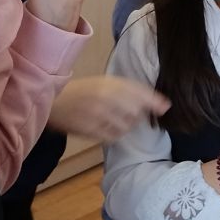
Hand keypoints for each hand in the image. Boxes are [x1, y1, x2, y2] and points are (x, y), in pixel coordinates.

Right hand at [48, 76, 168, 141]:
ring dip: (127, 124)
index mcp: (109, 83)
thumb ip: (129, 90)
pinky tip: (108, 127)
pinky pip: (114, 136)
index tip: (165, 107)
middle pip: (136, 111)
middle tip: (127, 111)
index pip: (139, 92)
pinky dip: (115, 133)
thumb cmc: (81, 90)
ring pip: (127, 126)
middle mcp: (106, 98)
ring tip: (115, 118)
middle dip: (137, 113)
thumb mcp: (104, 82)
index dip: (154, 101)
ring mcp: (98, 115)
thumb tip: (160, 104)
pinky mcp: (91, 130)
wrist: (53, 100)